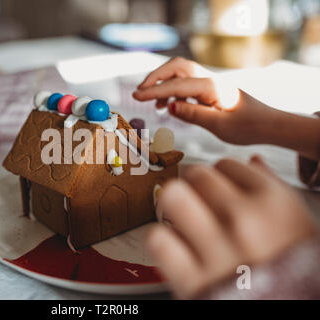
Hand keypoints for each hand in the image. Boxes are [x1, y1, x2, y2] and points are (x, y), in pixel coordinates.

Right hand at [133, 57, 283, 144]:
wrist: (269, 124)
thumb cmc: (248, 126)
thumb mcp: (219, 126)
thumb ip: (192, 114)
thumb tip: (168, 106)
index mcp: (212, 87)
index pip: (176, 85)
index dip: (154, 91)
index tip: (136, 97)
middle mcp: (210, 80)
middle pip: (176, 67)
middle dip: (155, 77)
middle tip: (139, 93)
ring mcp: (210, 82)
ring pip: (180, 72)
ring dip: (163, 82)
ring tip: (151, 102)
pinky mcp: (210, 88)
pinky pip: (186, 82)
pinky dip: (172, 89)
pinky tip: (167, 105)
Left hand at [147, 156, 316, 298]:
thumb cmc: (298, 275)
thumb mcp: (300, 227)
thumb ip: (275, 190)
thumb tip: (254, 163)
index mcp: (274, 205)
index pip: (227, 165)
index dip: (220, 175)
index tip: (218, 185)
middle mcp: (243, 221)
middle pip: (196, 176)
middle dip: (193, 185)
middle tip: (195, 199)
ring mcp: (216, 249)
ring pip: (172, 197)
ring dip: (171, 205)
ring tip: (177, 215)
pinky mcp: (191, 279)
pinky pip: (158, 239)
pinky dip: (161, 241)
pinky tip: (173, 246)